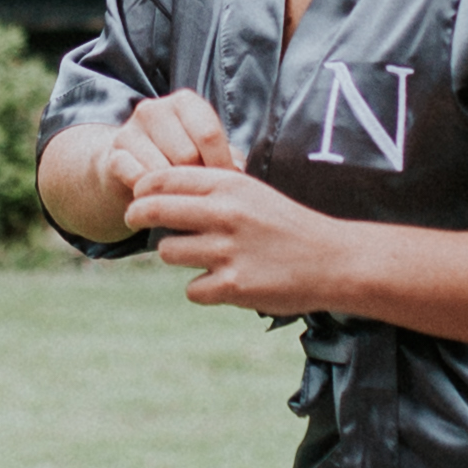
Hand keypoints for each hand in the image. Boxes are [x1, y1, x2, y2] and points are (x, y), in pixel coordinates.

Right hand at [58, 89, 241, 238]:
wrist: (126, 167)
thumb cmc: (177, 158)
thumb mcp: (205, 152)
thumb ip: (227, 157)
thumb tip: (238, 172)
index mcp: (184, 102)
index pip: (209, 134)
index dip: (222, 166)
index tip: (225, 187)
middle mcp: (154, 110)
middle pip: (187, 156)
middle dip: (197, 181)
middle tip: (200, 195)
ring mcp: (129, 131)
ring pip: (163, 171)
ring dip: (174, 191)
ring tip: (179, 198)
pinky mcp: (112, 157)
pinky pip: (139, 181)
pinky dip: (151, 196)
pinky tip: (156, 199)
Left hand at [127, 158, 369, 320]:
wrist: (334, 261)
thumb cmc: (289, 226)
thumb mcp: (253, 193)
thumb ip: (214, 190)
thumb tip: (163, 192)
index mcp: (229, 185)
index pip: (165, 178)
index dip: (143, 188)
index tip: (138, 195)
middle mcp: (224, 214)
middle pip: (154, 210)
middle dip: (138, 215)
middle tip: (134, 219)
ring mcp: (227, 251)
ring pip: (168, 252)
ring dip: (177, 255)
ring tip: (201, 256)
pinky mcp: (233, 285)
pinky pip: (192, 290)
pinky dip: (204, 289)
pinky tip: (223, 283)